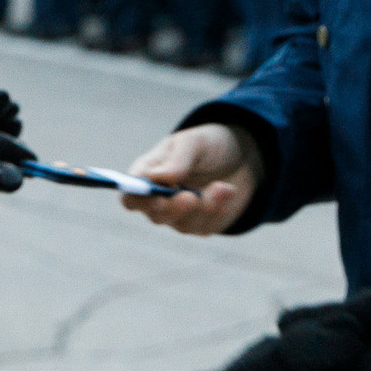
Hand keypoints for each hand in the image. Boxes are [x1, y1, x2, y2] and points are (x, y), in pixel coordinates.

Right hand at [121, 123, 260, 235]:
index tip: (153, 194)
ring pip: (182, 224)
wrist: (240, 156)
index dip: (136, 199)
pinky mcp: (201, 225)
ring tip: (220, 186)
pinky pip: (205, 227)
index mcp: (147, 176)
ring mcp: (180, 216)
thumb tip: (157, 177)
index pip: (130, 197)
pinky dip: (218, 209)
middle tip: (190, 196)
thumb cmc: (206, 146)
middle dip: (173, 208)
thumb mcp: (193, 143)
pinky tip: (227, 190)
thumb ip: (176, 160)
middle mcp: (159, 200)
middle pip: (155, 216)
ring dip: (203, 207)